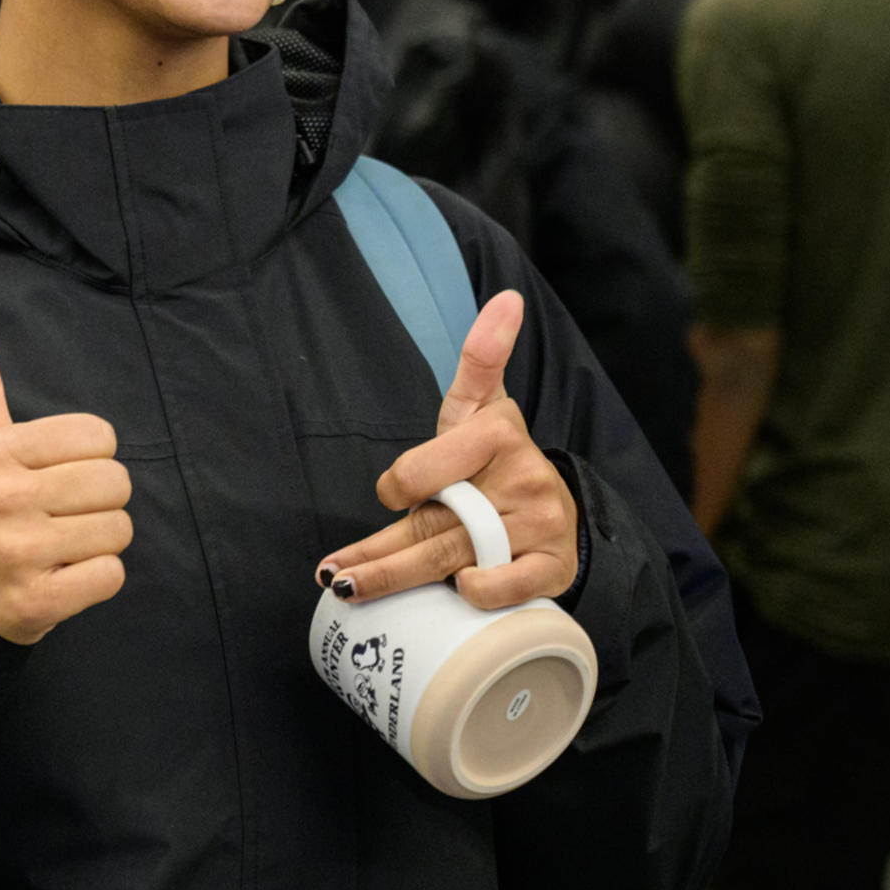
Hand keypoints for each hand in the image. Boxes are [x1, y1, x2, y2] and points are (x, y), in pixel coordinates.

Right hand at [0, 322, 132, 645]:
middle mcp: (3, 498)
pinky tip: (63, 575)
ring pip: (118, 529)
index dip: (88, 457)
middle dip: (99, 501)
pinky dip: (96, 578)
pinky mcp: (36, 602)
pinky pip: (111, 575)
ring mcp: (18, 553)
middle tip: (63, 515)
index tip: (56, 476)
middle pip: (115, 482)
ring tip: (62, 545)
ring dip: (100, 541)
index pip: (98, 435)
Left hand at [314, 291, 578, 609]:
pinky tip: (459, 590)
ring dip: (398, 581)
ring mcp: (538, 525)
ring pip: (456, 559)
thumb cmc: (498, 457)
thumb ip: (480, 355)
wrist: (556, 506)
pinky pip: (510, 586)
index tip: (391, 494)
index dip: (398, 486)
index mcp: (496, 434)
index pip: (421, 470)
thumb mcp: (482, 404)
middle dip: (375, 557)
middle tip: (333, 575)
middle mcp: (521, 478)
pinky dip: (483, 591)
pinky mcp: (553, 566)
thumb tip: (504, 298)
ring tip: (351, 590)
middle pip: (431, 524)